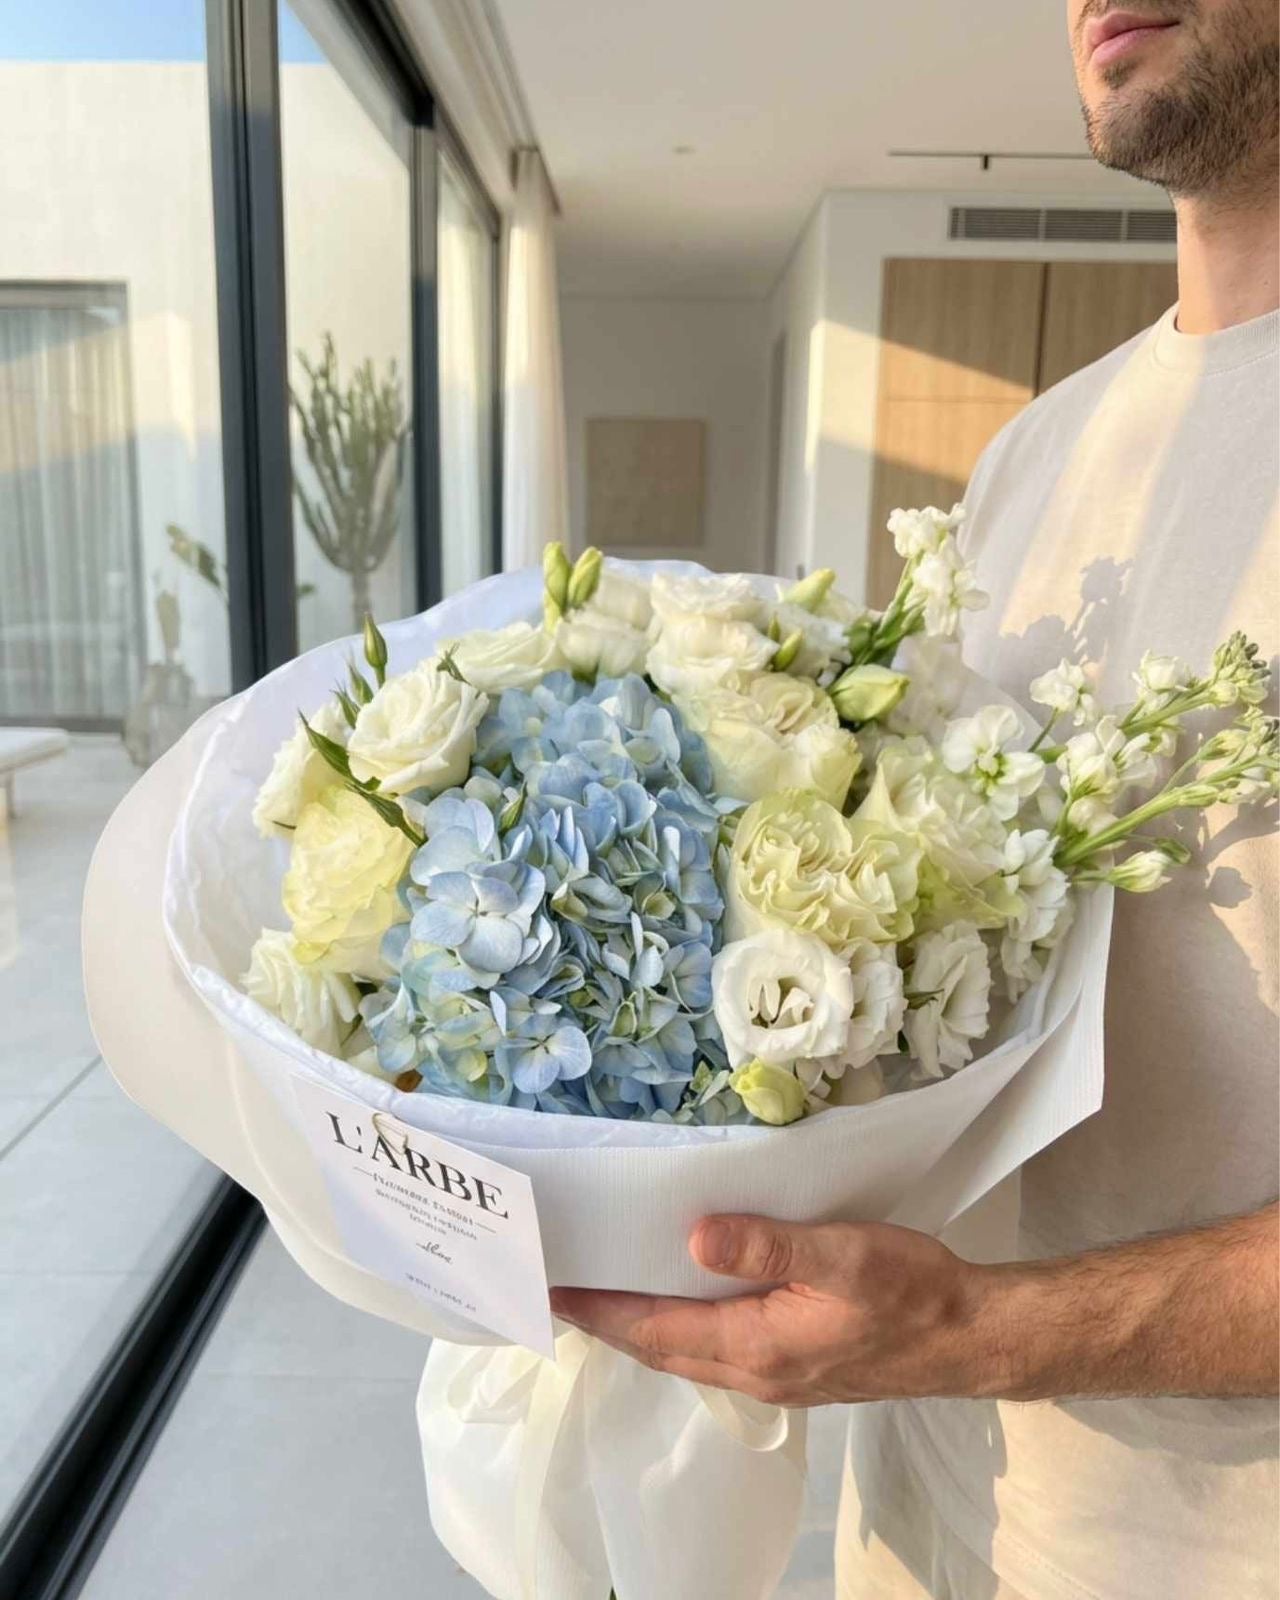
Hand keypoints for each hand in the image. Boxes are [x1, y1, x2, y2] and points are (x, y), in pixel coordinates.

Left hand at [550, 1213, 1011, 1407]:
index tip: (548, 1290)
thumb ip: (768, 1247)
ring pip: (686, 1352)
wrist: (971, 1338)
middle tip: (557, 1286)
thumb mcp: (844, 1256)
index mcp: (756, 1347)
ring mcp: (775, 1376)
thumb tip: (692, 1238)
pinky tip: (679, 1296)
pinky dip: (679, 1326)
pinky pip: (714, 1348)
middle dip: (606, 1320)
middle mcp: (755, 1373)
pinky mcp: (793, 1366)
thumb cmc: (912, 1292)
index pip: (654, 1331)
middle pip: (660, 1348)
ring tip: (602, 1288)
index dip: (598, 1310)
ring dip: (640, 1325)